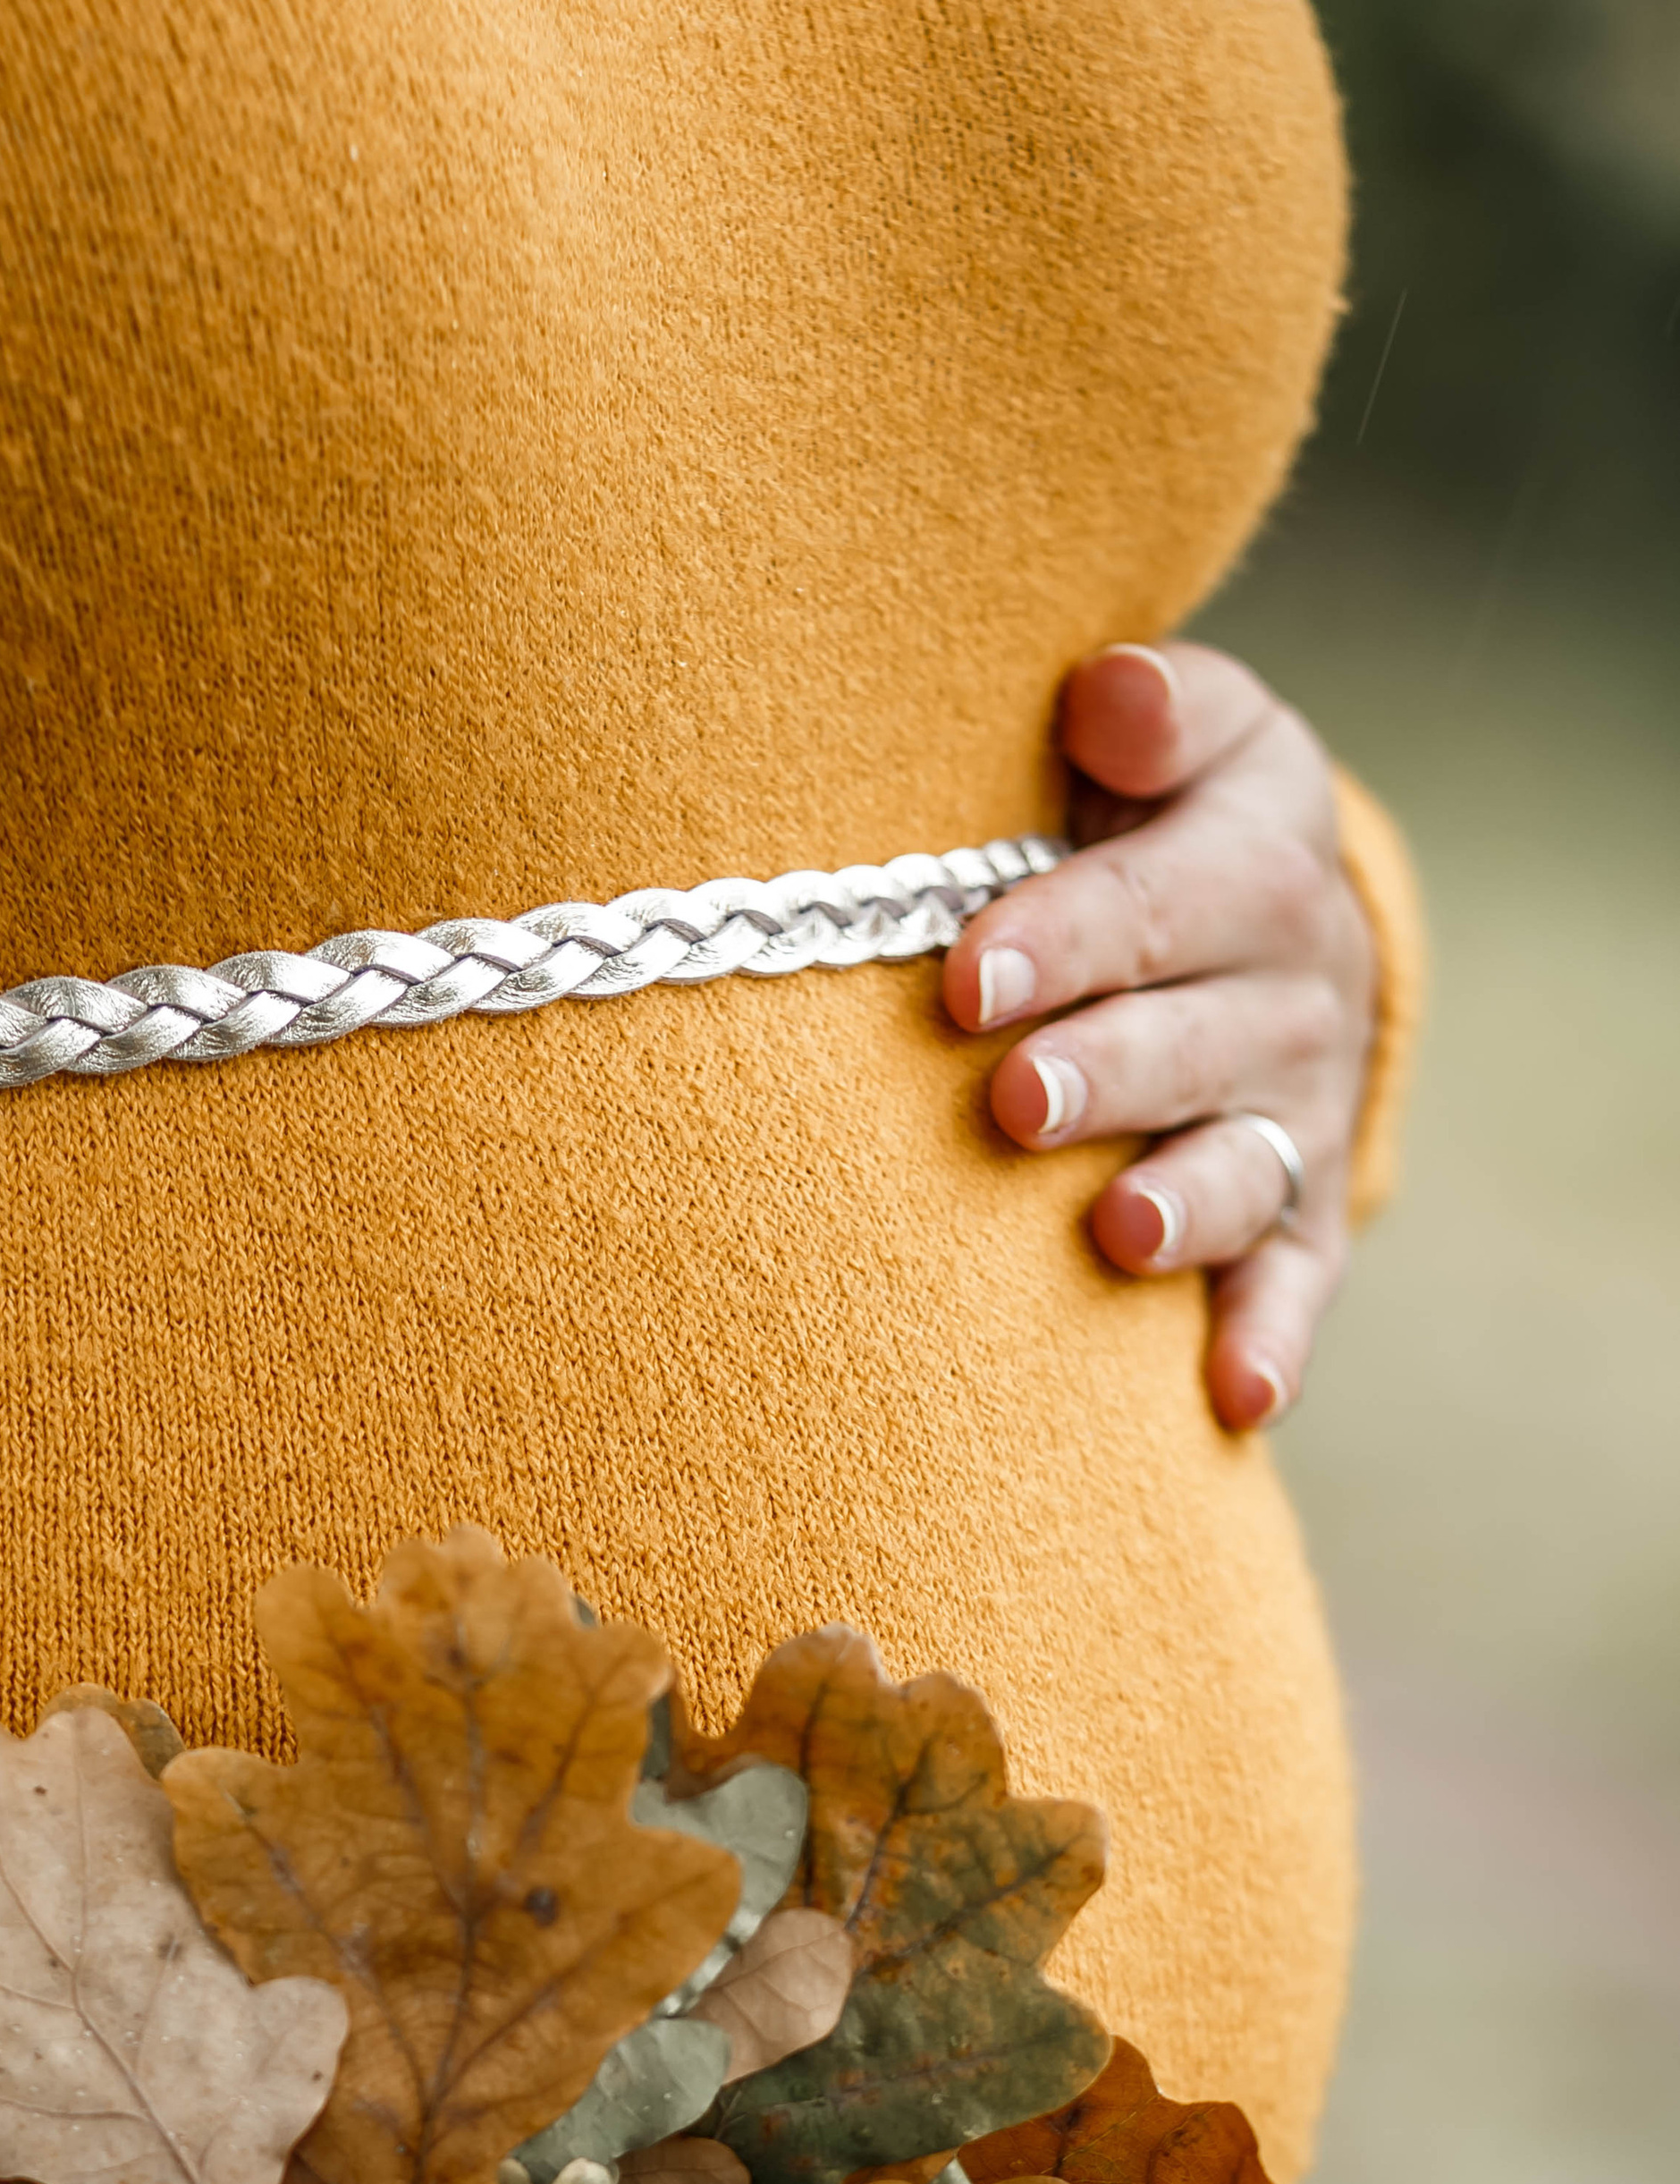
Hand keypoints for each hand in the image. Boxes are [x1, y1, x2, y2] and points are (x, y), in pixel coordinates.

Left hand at [945, 640, 1376, 1429]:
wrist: (1263, 907)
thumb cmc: (1164, 811)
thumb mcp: (1183, 730)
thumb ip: (1150, 710)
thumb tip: (1108, 699)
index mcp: (1256, 855)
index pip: (1158, 899)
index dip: (1067, 937)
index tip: (969, 978)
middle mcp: (1293, 989)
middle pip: (1196, 1041)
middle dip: (1108, 1073)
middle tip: (1019, 1103)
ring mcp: (1296, 1112)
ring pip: (1244, 1166)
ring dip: (1183, 1204)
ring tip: (1118, 1227)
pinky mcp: (1301, 1211)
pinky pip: (1293, 1284)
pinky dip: (1269, 1340)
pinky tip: (1233, 1396)